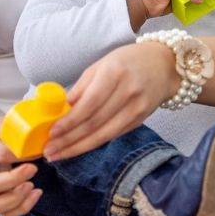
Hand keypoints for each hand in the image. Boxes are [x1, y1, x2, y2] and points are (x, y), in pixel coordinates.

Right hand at [0, 117, 42, 215]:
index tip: (36, 152)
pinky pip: (2, 214)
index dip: (20, 155)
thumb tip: (38, 145)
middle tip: (33, 170)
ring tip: (33, 187)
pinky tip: (34, 194)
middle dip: (14, 180)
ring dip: (15, 200)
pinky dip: (21, 209)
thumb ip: (13, 133)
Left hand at [44, 41, 179, 160]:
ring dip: (79, 147)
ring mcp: (137, 108)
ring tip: (59, 154)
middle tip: (49, 151)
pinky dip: (94, 143)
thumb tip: (63, 108)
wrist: (165, 65)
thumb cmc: (128, 61)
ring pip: (104, 134)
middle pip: (95, 123)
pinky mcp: (141, 120)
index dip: (70, 121)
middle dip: (69, 140)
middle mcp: (127, 92)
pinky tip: (79, 148)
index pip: (89, 103)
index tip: (52, 132)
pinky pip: (114, 135)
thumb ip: (82, 86)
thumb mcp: (102, 64)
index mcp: (114, 73)